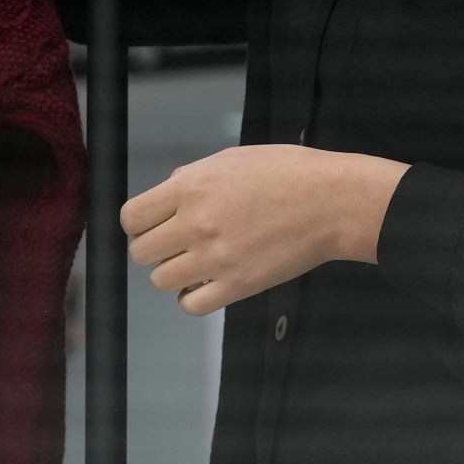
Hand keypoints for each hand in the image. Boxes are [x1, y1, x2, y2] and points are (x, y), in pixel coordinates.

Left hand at [120, 145, 408, 315]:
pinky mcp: (237, 286)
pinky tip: (206, 284)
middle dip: (155, 248)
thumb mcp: (231, 159)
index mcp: (191, 187)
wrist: (331, 202)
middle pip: (142, 252)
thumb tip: (168, 193)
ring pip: (161, 281)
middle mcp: (196, 223)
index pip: (131, 218)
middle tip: (177, 244)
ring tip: (195, 263)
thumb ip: (193, 177)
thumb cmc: (287, 172)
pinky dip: (193, 297)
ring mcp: (215, 258)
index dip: (138, 224)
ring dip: (174, 273)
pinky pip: (191, 305)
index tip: (152, 226)